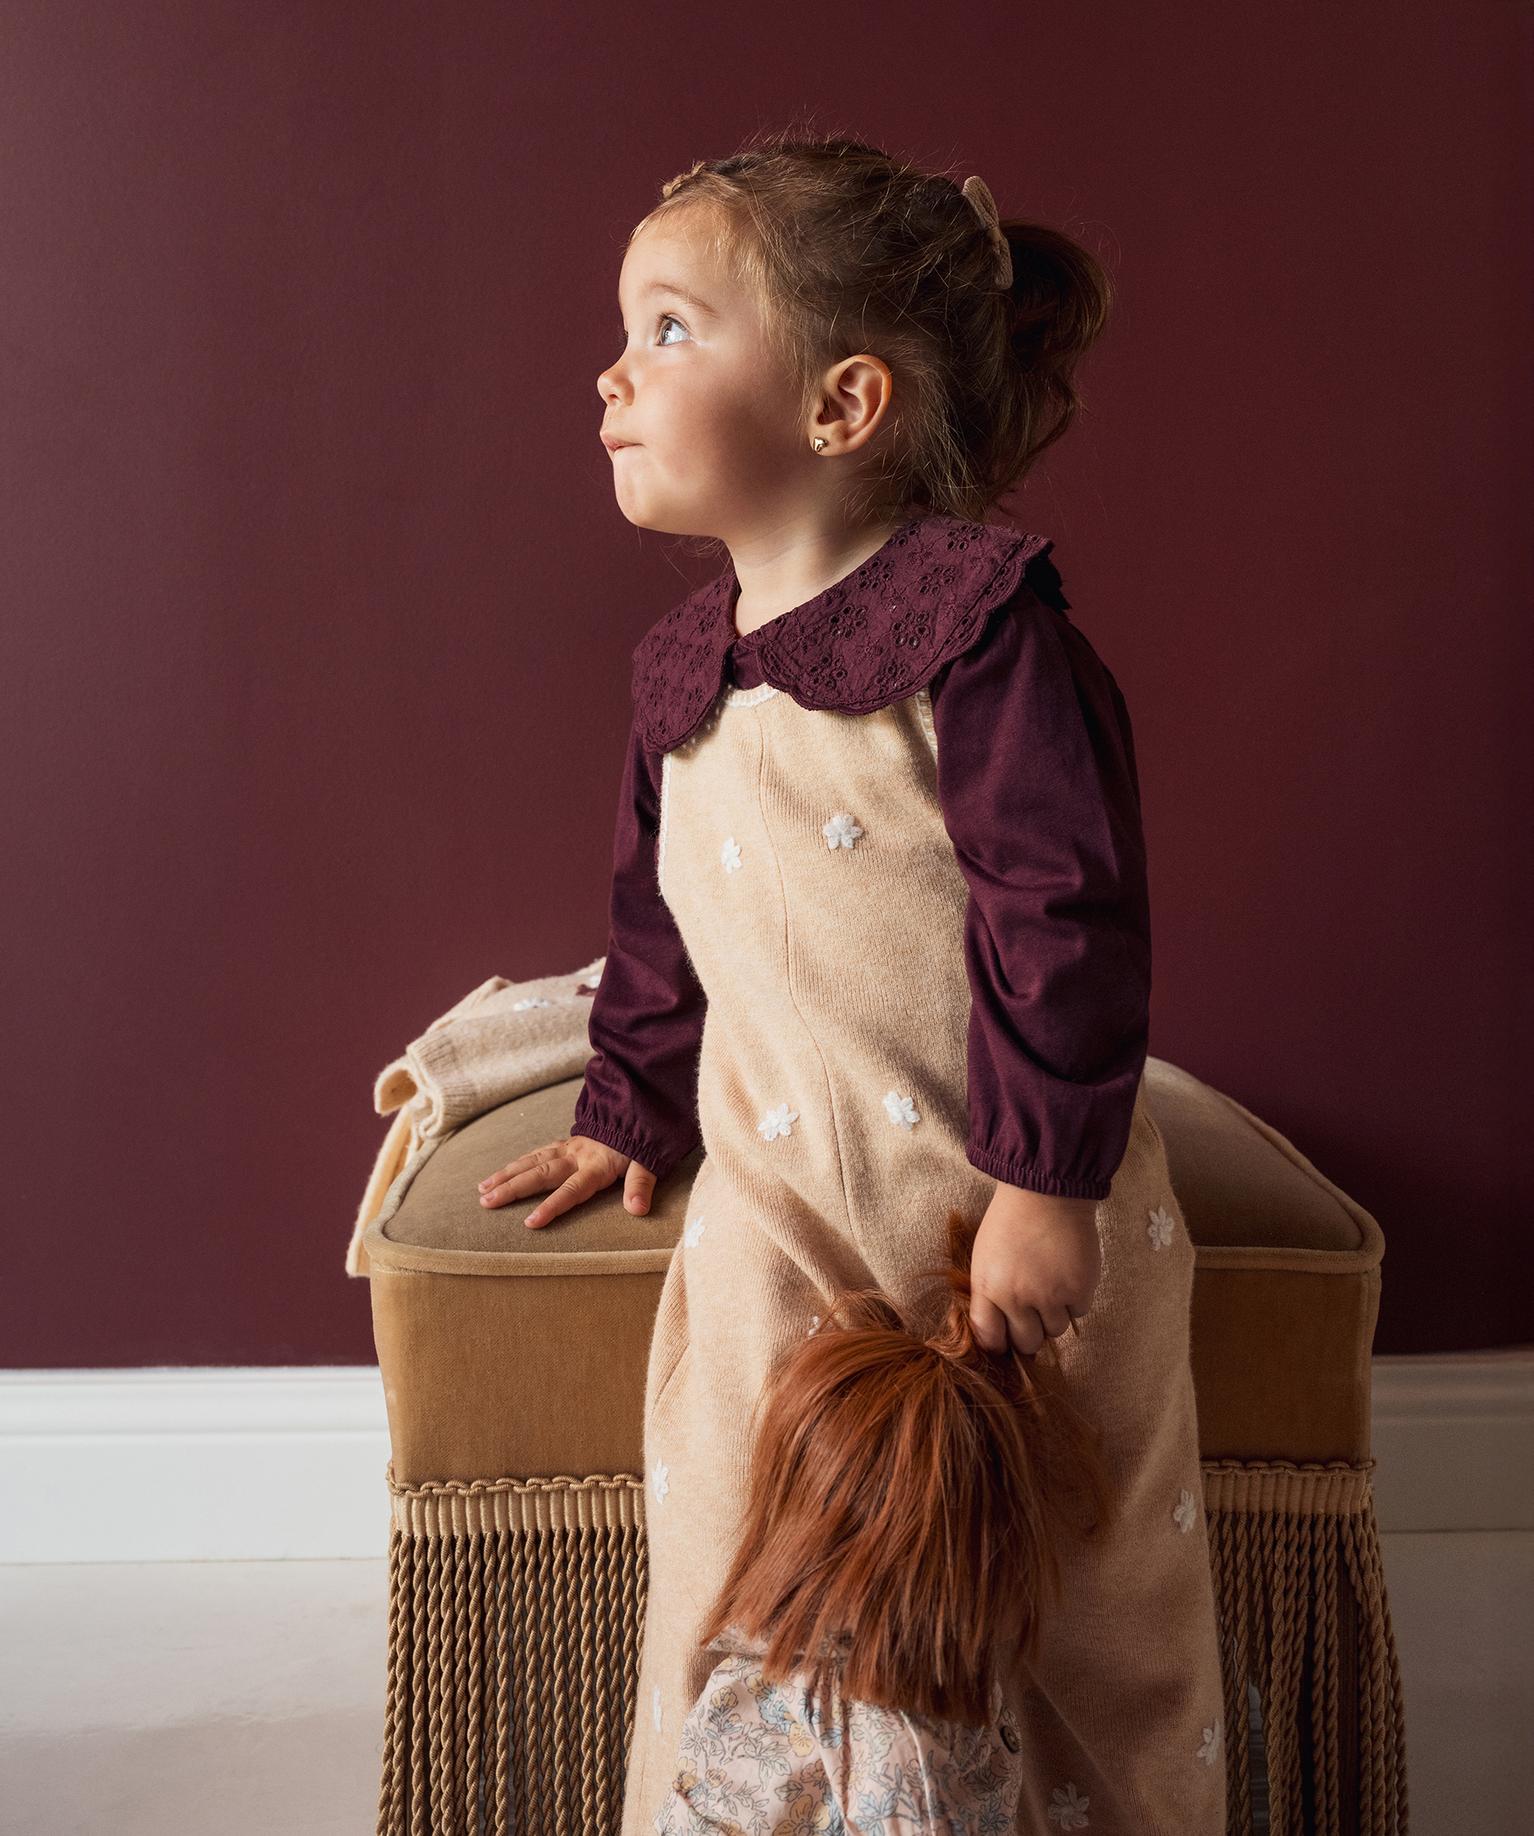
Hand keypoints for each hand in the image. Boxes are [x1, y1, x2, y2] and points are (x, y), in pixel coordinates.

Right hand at [475, 1133, 655, 1227]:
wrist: (639, 1109)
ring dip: (506, 1175)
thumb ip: (640, 1185)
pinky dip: (518, 1163)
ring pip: (532, 1161)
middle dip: (512, 1189)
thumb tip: (638, 1209)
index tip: (529, 1223)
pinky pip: (536, 1152)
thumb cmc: (643, 1142)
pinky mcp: (566, 1142)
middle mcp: (576, 1156)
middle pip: (540, 1174)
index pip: (571, 1190)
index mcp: (596, 1166)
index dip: (551, 1206)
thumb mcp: (649, 1162)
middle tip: (486, 1203)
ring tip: (482, 1189)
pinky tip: (502, 1172)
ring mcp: (568, 1147)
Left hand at [968, 1183, 1101, 1357]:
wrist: (1047, 1194)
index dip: (998, 1342)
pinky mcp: (1080, 1289)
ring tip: (1050, 1288)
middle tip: (1032, 1314)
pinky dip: (1074, 1301)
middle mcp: (1019, 1298)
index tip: (1005, 1336)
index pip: (991, 1339)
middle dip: (1028, 1333)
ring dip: (1053, 1316)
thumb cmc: (1009, 1222)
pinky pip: (1078, 1313)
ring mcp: (1052, 1296)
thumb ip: (986, 1296)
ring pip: (1055, 1331)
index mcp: (989, 1289)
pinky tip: (1067, 1276)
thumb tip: (993, 1332)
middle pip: (1027, 1342)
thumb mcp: (983, 1258)